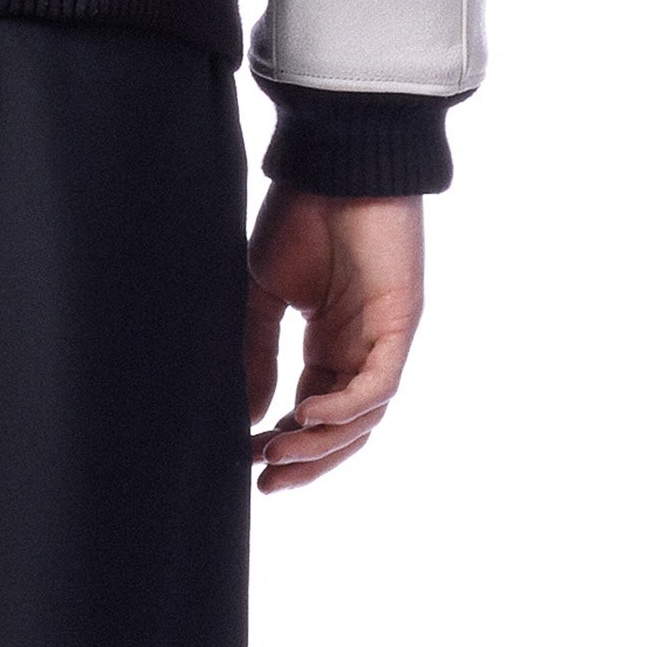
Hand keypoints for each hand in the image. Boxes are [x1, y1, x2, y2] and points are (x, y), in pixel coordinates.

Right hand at [243, 188, 423, 493]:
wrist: (334, 162)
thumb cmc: (302, 214)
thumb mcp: (264, 290)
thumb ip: (258, 350)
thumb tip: (246, 414)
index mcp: (331, 341)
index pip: (314, 411)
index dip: (285, 442)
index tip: (247, 462)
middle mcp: (360, 348)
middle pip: (344, 428)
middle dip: (307, 461)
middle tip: (266, 483)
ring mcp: (384, 339)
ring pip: (363, 416)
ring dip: (322, 442)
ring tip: (277, 454)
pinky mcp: (400, 325)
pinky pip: (379, 384)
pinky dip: (345, 406)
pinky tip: (306, 415)